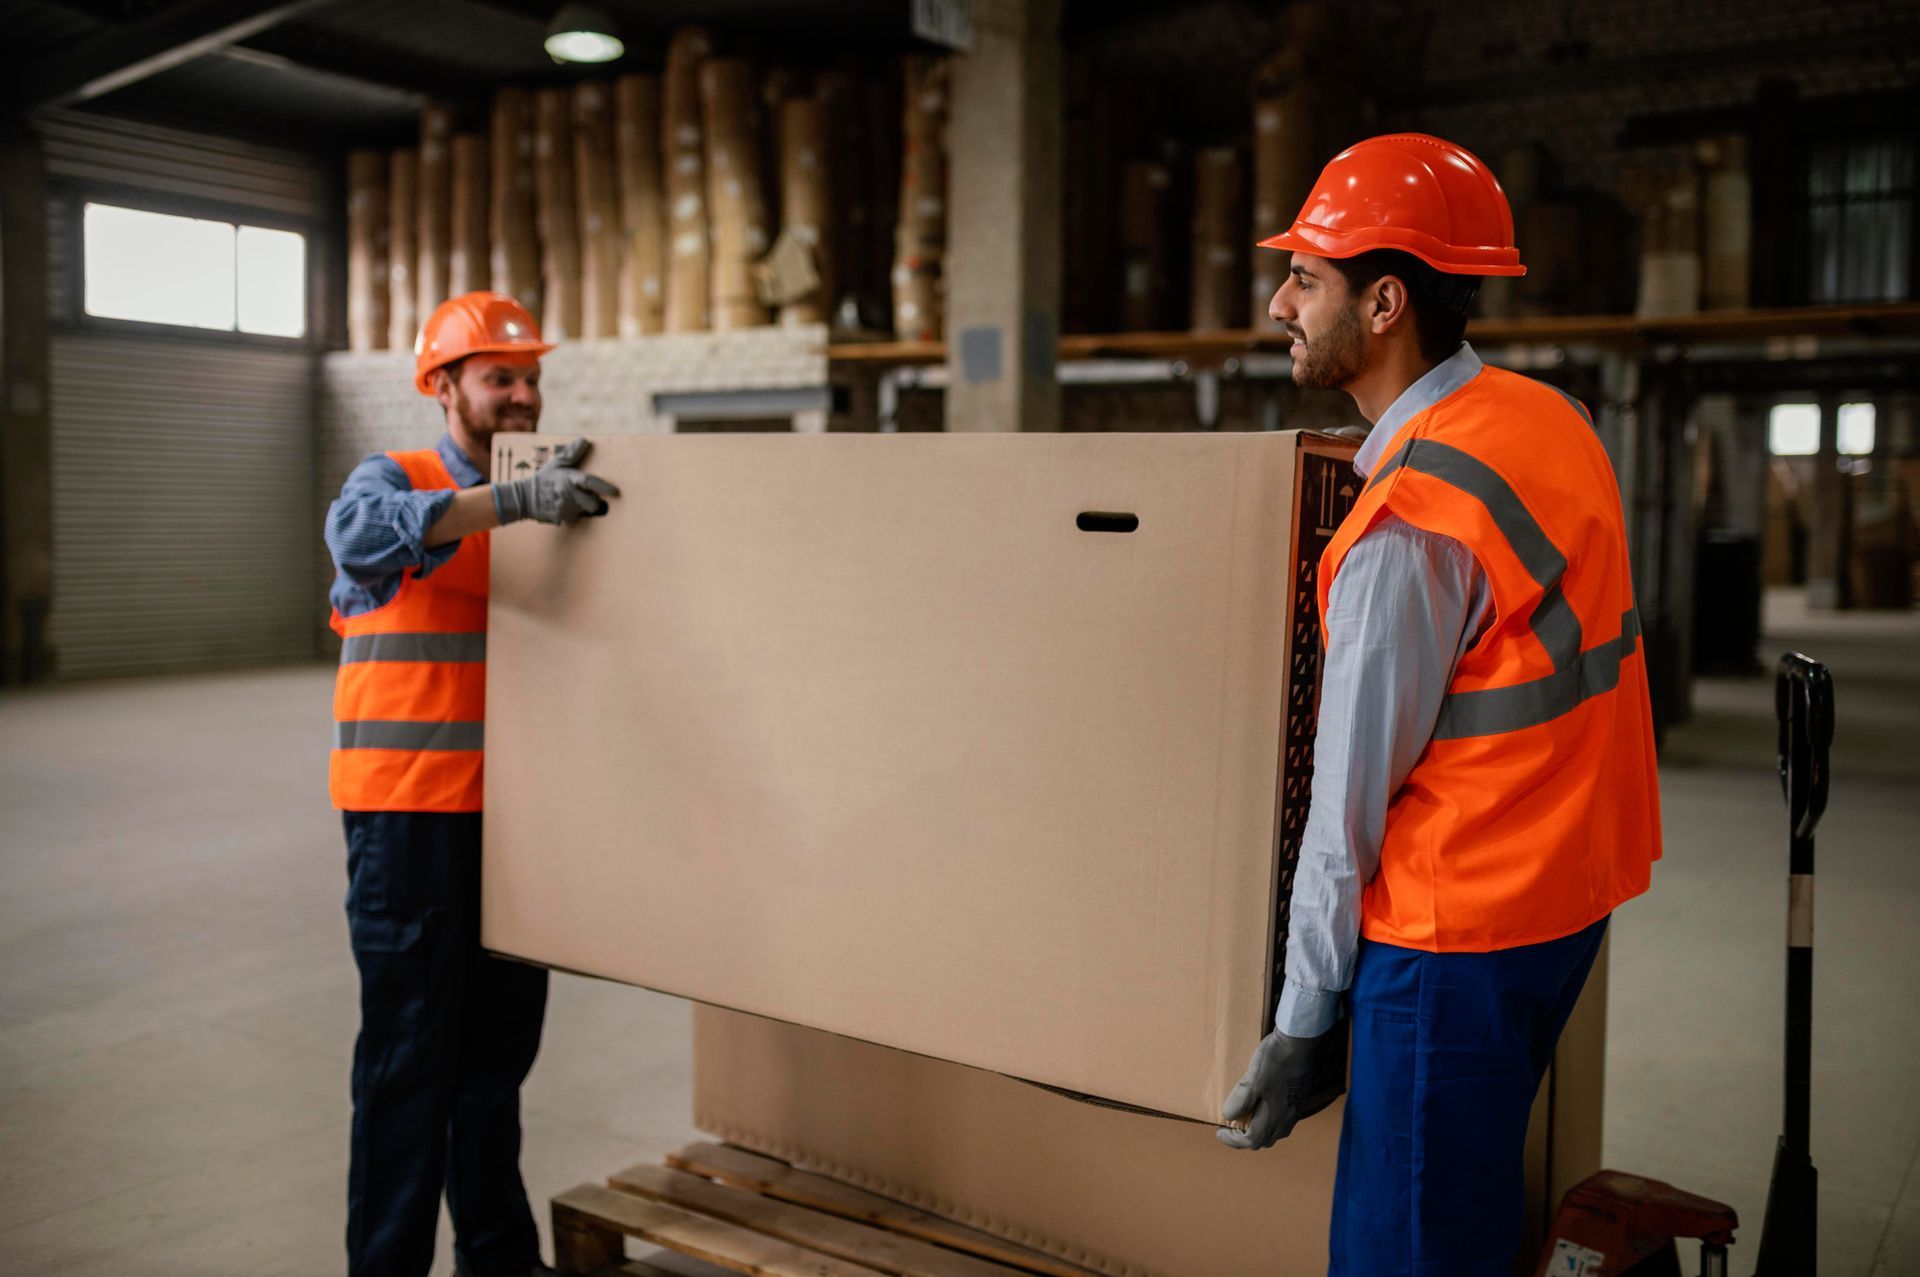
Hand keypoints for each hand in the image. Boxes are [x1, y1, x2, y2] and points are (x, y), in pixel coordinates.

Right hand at [496, 438, 619, 525]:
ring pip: (585, 511)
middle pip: (592, 503)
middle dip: (594, 502)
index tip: (615, 492)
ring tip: (572, 499)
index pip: (589, 482)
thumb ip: (571, 453)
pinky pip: (577, 517)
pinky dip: (575, 513)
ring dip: (583, 506)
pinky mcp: (563, 518)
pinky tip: (565, 506)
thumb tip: (585, 440)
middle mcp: (569, 494)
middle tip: (590, 497)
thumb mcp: (556, 464)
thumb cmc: (543, 478)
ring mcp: (566, 508)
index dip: (603, 487)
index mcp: (569, 479)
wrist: (524, 498)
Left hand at [1216, 1026, 1323, 1150]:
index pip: (1251, 1141)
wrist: (1298, 1043)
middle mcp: (1286, 1118)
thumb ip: (1241, 1100)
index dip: (1233, 1140)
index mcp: (1274, 1116)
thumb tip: (1228, 1116)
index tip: (1219, 1131)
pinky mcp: (1298, 1099)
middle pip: (1264, 1140)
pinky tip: (1263, 1108)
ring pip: (1275, 1132)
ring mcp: (1294, 1109)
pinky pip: (1283, 1120)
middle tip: (1230, 1128)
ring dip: (1258, 1131)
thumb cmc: (1274, 1060)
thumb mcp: (1252, 1079)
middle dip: (1245, 1138)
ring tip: (1245, 1120)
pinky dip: (1268, 1121)